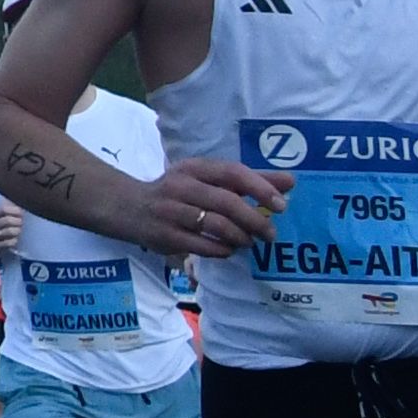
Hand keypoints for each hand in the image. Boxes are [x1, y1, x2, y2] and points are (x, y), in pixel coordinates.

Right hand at [142, 153, 287, 263]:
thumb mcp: (207, 179)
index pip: (232, 172)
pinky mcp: (164, 235)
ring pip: (214, 225)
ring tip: (249, 242)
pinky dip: (222, 250)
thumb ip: (248, 181)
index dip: (260, 188)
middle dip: (254, 220)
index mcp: (193, 168)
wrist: (126, 207)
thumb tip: (290, 182)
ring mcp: (170, 211)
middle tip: (270, 234)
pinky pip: (201, 245)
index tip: (282, 205)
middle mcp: (179, 186)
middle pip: (226, 202)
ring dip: (240, 237)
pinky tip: (228, 250)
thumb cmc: (177, 192)